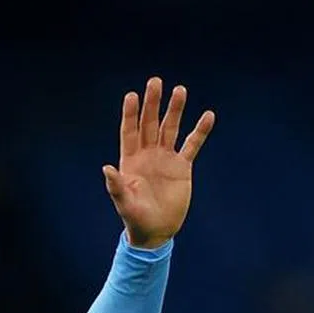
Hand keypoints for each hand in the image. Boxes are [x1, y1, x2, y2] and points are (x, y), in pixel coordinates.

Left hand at [102, 77, 214, 248]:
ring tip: (180, 90)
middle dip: (153, 104)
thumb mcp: (125, 203)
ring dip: (175, 110)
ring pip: (171, 129)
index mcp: (130, 161)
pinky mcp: (182, 167)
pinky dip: (200, 131)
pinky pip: (192, 145)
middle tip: (156, 81)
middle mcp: (147, 155)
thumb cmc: (136, 219)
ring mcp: (165, 159)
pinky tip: (208, 115)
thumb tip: (106, 168)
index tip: (132, 95)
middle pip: (150, 124)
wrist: (156, 231)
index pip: (129, 131)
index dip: (131, 114)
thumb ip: (116, 186)